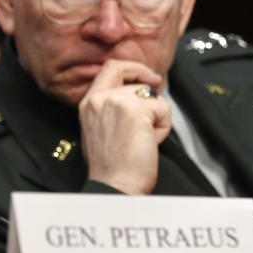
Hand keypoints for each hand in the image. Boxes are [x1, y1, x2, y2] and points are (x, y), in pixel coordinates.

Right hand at [78, 59, 170, 194]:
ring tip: (144, 138)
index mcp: (88, 102)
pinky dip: (163, 127)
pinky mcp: (136, 110)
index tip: (147, 77)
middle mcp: (99, 98)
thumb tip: (137, 94)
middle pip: (133, 76)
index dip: (133, 67)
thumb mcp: (99, 128)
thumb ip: (110, 107)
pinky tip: (150, 142)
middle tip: (158, 96)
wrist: (114, 185)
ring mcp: (117, 101)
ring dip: (156, 115)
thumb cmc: (110, 165)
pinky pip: (163, 108)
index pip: (110, 67)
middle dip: (150, 89)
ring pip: (151, 95)